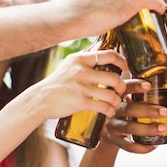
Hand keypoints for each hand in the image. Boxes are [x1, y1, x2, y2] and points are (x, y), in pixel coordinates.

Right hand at [13, 50, 128, 119]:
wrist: (39, 100)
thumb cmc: (56, 84)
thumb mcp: (69, 66)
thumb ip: (85, 62)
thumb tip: (104, 58)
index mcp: (80, 59)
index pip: (109, 54)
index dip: (122, 61)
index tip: (126, 68)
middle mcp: (81, 71)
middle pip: (115, 78)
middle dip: (122, 87)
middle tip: (120, 92)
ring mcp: (81, 87)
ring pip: (112, 95)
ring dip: (117, 101)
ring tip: (115, 104)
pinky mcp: (80, 102)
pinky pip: (104, 107)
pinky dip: (110, 111)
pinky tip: (109, 112)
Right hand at [101, 79, 166, 153]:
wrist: (105, 131)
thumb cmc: (124, 111)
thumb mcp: (127, 99)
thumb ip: (141, 94)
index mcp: (118, 96)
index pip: (125, 88)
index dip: (135, 86)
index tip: (149, 85)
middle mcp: (113, 110)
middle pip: (128, 109)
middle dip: (147, 110)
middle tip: (164, 111)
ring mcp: (112, 126)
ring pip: (128, 128)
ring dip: (147, 128)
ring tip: (162, 128)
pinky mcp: (114, 140)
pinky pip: (128, 145)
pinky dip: (141, 147)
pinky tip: (154, 146)